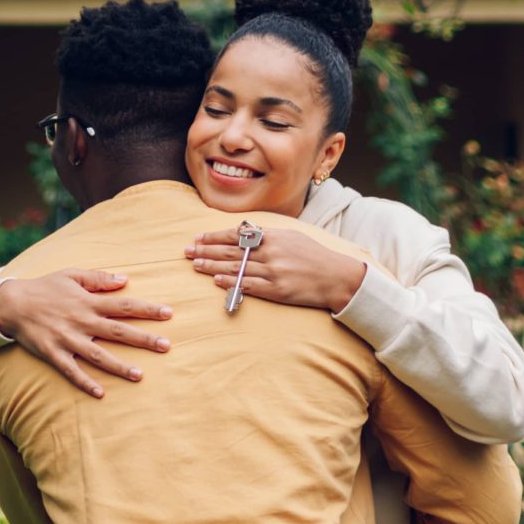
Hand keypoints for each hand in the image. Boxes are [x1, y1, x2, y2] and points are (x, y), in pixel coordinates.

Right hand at [0, 269, 173, 398]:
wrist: (11, 303)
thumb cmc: (45, 287)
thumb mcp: (71, 274)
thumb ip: (98, 278)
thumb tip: (125, 279)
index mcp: (88, 301)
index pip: (124, 305)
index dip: (147, 309)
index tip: (169, 314)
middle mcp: (81, 320)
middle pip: (117, 330)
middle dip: (143, 338)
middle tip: (166, 346)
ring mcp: (67, 339)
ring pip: (98, 355)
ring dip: (119, 365)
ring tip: (140, 375)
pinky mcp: (53, 353)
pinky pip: (72, 371)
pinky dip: (85, 382)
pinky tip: (101, 393)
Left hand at [187, 225, 367, 314]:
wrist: (336, 277)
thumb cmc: (314, 255)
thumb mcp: (292, 236)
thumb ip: (269, 235)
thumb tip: (245, 233)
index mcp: (273, 236)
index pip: (237, 235)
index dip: (215, 236)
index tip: (198, 237)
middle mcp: (270, 252)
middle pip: (231, 251)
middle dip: (206, 250)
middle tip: (187, 251)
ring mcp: (273, 272)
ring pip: (235, 269)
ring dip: (212, 267)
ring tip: (196, 265)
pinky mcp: (276, 290)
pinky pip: (248, 286)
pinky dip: (231, 283)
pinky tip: (216, 281)